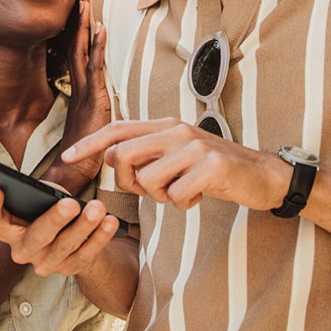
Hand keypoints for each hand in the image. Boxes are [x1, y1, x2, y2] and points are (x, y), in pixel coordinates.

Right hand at [0, 186, 120, 276]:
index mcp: (6, 228)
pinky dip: (100, 238)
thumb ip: (37, 194)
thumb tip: (51, 194)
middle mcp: (21, 250)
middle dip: (55, 219)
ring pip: (65, 246)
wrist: (67, 238)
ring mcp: (44, 263)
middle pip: (37, 236)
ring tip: (98, 208)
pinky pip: (85, 255)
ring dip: (84, 226)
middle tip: (71, 204)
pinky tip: (111, 222)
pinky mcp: (68, 269)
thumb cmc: (46, 208)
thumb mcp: (38, 197)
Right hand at [43, 0, 108, 195]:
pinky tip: (100, 30)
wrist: (70, 174)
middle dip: (78, 27)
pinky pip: (94, 68)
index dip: (80, 40)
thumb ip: (96, 122)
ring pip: (82, 55)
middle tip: (81, 3)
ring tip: (87, 8)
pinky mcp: (92, 100)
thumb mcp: (92, 134)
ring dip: (84, 30)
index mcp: (79, 98)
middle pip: (76, 52)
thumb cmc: (82, 159)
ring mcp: (84, 95)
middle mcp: (79, 92)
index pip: (78, 62)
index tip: (81, 19)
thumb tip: (102, 119)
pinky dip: (96, 47)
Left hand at [63, 119, 287, 211]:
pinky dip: (183, 204)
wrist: (263, 176)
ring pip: (148, 180)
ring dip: (160, 196)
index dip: (89, 143)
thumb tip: (113, 160)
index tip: (67, 155)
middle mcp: (177, 130)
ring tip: (183, 191)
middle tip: (151, 191)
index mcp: (167, 126)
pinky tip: (200, 196)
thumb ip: (149, 155)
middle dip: (127, 182)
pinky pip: (175, 196)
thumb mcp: (179, 158)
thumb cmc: (215, 170)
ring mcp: (195, 146)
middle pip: (123, 155)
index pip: (118, 130)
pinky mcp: (211, 166)